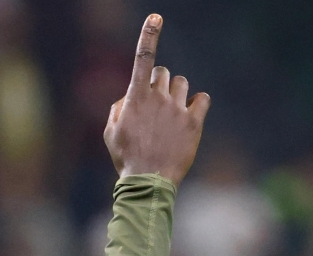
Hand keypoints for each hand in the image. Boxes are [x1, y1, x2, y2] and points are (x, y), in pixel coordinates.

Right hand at [104, 14, 210, 185]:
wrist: (149, 181)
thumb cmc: (126, 157)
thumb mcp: (110, 133)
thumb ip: (119, 108)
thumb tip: (131, 97)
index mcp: (135, 98)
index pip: (142, 59)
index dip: (149, 36)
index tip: (156, 17)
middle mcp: (158, 98)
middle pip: (163, 73)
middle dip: (159, 83)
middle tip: (154, 105)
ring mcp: (178, 109)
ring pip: (182, 84)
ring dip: (176, 93)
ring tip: (170, 115)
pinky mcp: (195, 121)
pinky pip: (202, 98)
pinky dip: (197, 103)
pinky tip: (189, 116)